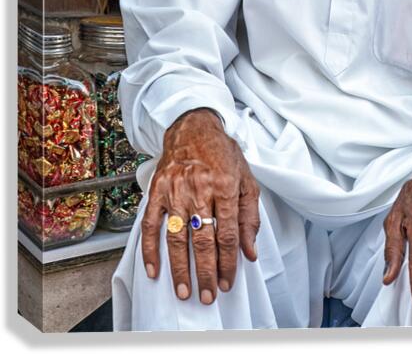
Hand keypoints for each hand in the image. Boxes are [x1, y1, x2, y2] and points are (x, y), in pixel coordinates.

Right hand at [141, 108, 260, 303]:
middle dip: (206, 272)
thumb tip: (249, 252)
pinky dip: (150, 250)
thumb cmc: (222, 154)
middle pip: (203, 240)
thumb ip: (249, 216)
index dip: (228, 262)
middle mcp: (199, 188)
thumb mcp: (246, 179)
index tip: (227, 282)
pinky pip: (150, 225)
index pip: (227, 233)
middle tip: (207, 296)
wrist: (193, 127)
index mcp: (224, 185)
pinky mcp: (157, 190)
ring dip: (180, 268)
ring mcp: (175, 190)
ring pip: (177, 237)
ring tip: (184, 291)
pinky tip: (154, 270)